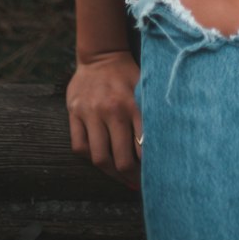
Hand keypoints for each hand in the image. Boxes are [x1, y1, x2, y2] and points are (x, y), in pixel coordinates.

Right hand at [66, 48, 142, 189]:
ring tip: (120, 179)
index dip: (148, 166)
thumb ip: (151, 112)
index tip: (154, 176)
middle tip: (137, 185)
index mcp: (133, 104)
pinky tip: (100, 161)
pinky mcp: (74, 113)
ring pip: (98, 157)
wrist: (101, 54)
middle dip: (130, 176)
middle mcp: (111, 110)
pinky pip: (79, 146)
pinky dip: (89, 158)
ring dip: (111, 174)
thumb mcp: (145, 87)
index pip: (143, 146)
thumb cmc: (128, 74)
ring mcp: (90, 113)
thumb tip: (164, 141)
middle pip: (120, 158)